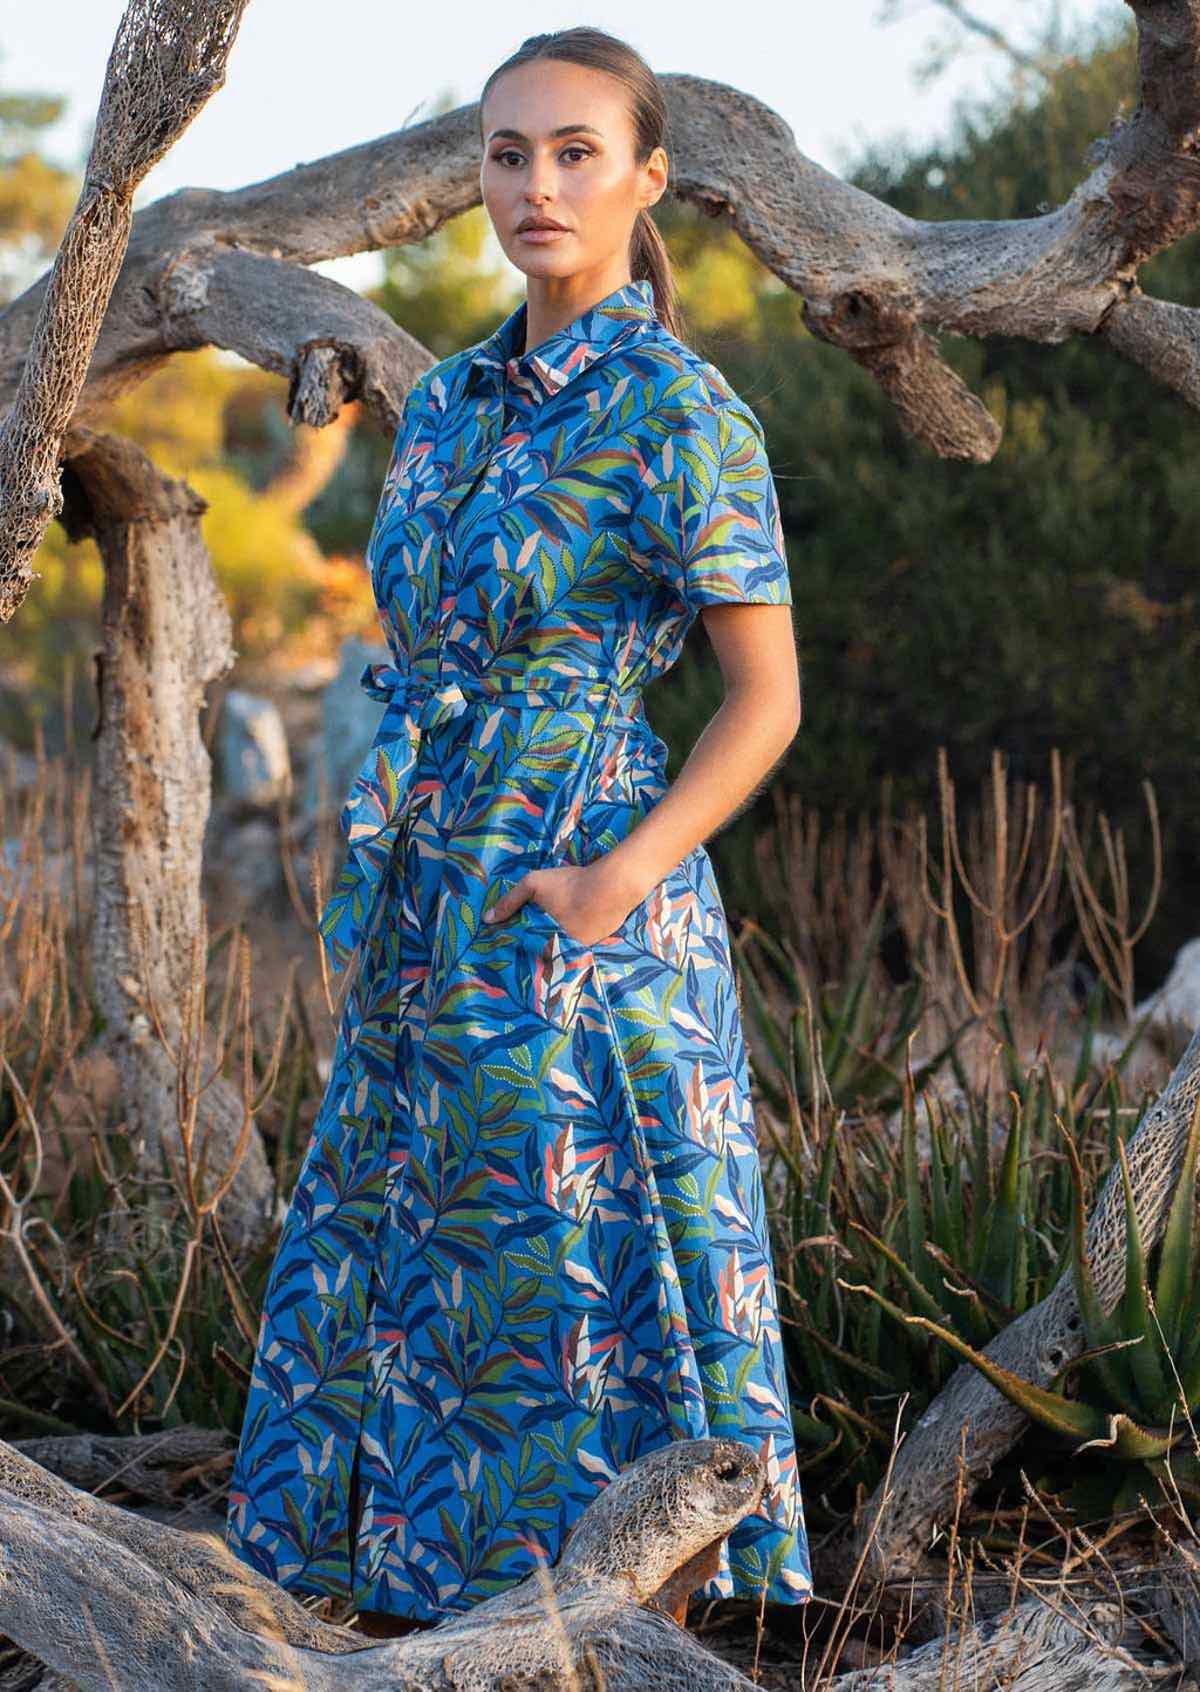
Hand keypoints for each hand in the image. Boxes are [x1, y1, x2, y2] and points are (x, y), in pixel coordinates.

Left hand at [484, 860, 641, 946]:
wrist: (613, 887)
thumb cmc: (571, 884)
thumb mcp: (534, 884)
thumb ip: (510, 901)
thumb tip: (486, 919)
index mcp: (544, 940)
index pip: (523, 951)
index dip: (514, 948)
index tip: (504, 946)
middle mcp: (560, 951)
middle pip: (540, 954)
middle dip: (532, 950)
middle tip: (525, 944)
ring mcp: (579, 951)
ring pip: (558, 952)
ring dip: (551, 948)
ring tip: (547, 937)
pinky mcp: (594, 947)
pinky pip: (575, 948)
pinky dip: (570, 942)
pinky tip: (571, 929)